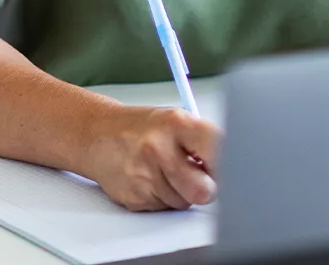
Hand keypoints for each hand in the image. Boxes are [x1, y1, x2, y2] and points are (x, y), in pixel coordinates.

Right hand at [85, 105, 220, 211]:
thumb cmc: (142, 127)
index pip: (216, 148)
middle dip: (206, 188)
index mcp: (176, 123)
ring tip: (167, 170)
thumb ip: (201, 140)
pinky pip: (164, 208)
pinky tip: (152, 178)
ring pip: (184, 203)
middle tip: (200, 176)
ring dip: (182, 192)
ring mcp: (144, 174)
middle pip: (202, 189)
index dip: (226, 162)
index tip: (229, 166)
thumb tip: (229, 164)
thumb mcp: (175, 120)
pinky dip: (163, 198)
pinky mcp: (134, 197)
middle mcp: (159, 148)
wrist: (98, 135)